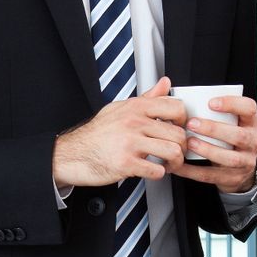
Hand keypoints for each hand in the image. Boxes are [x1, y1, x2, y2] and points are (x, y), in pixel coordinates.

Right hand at [52, 77, 188, 186]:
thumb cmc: (97, 133)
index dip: (183, 121)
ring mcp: (130, 143)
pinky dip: (159, 174)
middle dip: (182, 147)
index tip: (178, 129)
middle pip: (178, 134)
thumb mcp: (121, 108)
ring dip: (174, 163)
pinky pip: (156, 170)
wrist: (73, 153)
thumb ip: (147, 97)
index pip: (175, 107)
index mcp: (136, 108)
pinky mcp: (126, 163)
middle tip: (176, 152)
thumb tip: (165, 83)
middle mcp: (134, 123)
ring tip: (168, 164)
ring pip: (172, 152)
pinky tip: (153, 171)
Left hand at [171, 92, 256, 193]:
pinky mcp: (233, 178)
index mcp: (250, 123)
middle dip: (214, 129)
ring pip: (230, 158)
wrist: (240, 169)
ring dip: (208, 149)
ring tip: (189, 143)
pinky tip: (180, 165)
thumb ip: (214, 112)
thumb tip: (183, 98)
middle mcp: (252, 142)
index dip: (232, 104)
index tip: (211, 103)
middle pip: (240, 135)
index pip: (249, 109)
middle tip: (192, 123)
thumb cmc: (228, 138)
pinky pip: (213, 175)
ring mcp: (245, 162)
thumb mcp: (229, 122)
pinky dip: (194, 171)